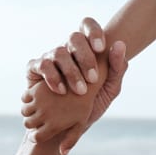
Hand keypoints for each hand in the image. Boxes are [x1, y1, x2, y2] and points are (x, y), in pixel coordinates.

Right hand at [22, 18, 109, 143]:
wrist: (66, 129)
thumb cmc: (90, 106)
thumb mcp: (109, 90)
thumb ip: (118, 68)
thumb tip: (120, 44)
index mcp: (86, 49)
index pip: (87, 26)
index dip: (93, 31)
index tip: (101, 48)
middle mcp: (68, 50)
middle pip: (74, 37)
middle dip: (85, 57)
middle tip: (93, 79)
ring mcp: (50, 58)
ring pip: (59, 52)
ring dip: (72, 71)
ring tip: (81, 91)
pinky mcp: (35, 69)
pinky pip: (42, 65)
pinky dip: (53, 77)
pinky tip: (62, 91)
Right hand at [22, 80, 94, 145]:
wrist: (83, 82)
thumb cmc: (83, 106)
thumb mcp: (80, 124)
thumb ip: (71, 140)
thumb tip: (62, 152)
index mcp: (54, 126)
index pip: (35, 138)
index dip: (35, 137)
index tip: (37, 134)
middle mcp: (44, 115)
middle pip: (27, 124)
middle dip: (31, 124)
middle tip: (37, 120)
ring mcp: (39, 102)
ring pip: (24, 111)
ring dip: (28, 112)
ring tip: (37, 109)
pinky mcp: (36, 90)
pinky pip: (24, 98)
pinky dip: (27, 100)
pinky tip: (36, 99)